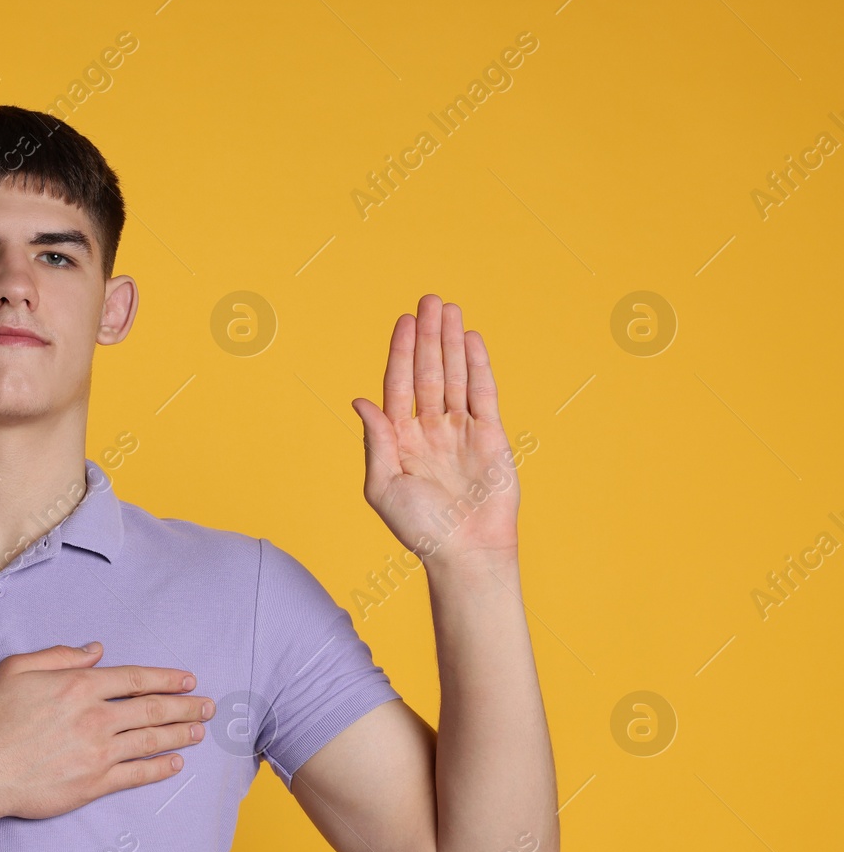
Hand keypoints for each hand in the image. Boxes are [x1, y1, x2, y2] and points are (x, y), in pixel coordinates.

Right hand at [0, 643, 214, 820]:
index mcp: (79, 686)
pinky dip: (159, 767)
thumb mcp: (17, 668)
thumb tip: (95, 650)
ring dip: (179, 733)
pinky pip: (137, 774)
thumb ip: (59, 656)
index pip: (134, 679)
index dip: (165, 678)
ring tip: (199, 730)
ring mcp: (98, 753)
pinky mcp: (94, 784)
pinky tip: (175, 763)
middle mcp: (96, 717)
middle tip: (208, 706)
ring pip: (150, 739)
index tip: (187, 680)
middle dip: (184, 706)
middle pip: (151, 708)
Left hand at [350, 294, 520, 568]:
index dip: (401, 352)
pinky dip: (478, 366)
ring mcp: (460, 431)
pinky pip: (483, 393)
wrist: (465, 552)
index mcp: (400, 439)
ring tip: (449, 308)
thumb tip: (360, 401)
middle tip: (428, 299)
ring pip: (455, 375)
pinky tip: (471, 340)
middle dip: (427, 336)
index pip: (399, 385)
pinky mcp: (490, 436)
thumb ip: (376, 440)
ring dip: (451, 342)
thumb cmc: (420, 528)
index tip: (403, 321)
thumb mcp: (383, 485)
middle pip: (428, 372)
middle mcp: (429, 429)